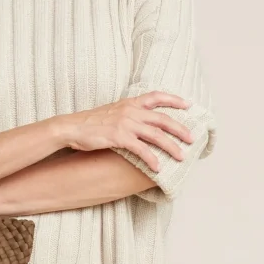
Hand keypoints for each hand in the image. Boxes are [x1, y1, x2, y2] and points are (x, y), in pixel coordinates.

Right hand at [58, 91, 194, 172]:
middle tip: (191, 138)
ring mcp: (126, 124)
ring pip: (156, 135)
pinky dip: (152, 159)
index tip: (188, 104)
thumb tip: (138, 123)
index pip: (156, 96)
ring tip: (181, 156)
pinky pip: (141, 149)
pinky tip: (158, 167)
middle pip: (162, 119)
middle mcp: (131, 111)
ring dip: (171, 146)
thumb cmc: (89, 122)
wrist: (71, 127)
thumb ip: (126, 114)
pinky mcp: (119, 137)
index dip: (174, 100)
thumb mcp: (111, 112)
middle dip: (180, 129)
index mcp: (130, 103)